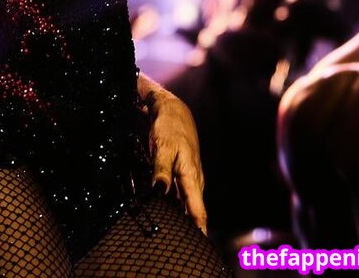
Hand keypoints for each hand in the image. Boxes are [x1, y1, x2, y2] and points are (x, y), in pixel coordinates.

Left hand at [143, 85, 206, 234]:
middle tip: (180, 245)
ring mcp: (190, 178)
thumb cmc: (169, 128)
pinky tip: (167, 214)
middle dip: (190, 229)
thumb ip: (161, 170)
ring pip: (188, 205)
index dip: (199, 230)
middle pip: (194, 212)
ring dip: (182, 219)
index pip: (198, 210)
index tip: (198, 247)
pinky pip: (182, 197)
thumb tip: (160, 191)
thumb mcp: (162, 147)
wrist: (173, 111)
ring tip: (173, 235)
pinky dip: (177, 207)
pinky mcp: (183, 175)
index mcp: (192, 176)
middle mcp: (194, 181)